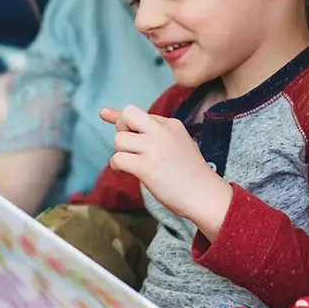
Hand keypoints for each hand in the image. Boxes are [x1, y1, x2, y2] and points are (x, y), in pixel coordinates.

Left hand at [100, 105, 226, 222]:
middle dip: (121, 128)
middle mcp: (162, 132)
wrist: (205, 195)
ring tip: (137, 164)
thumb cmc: (188, 172)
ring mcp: (154, 148)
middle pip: (128, 114)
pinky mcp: (146, 167)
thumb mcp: (174, 142)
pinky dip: (118, 166)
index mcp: (170, 124)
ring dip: (121, 153)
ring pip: (119, 139)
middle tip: (130, 146)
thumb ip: (147, 129)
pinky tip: (129, 172)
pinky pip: (117, 159)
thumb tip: (104, 112)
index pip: (138, 113)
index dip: (123, 120)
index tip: (104, 114)